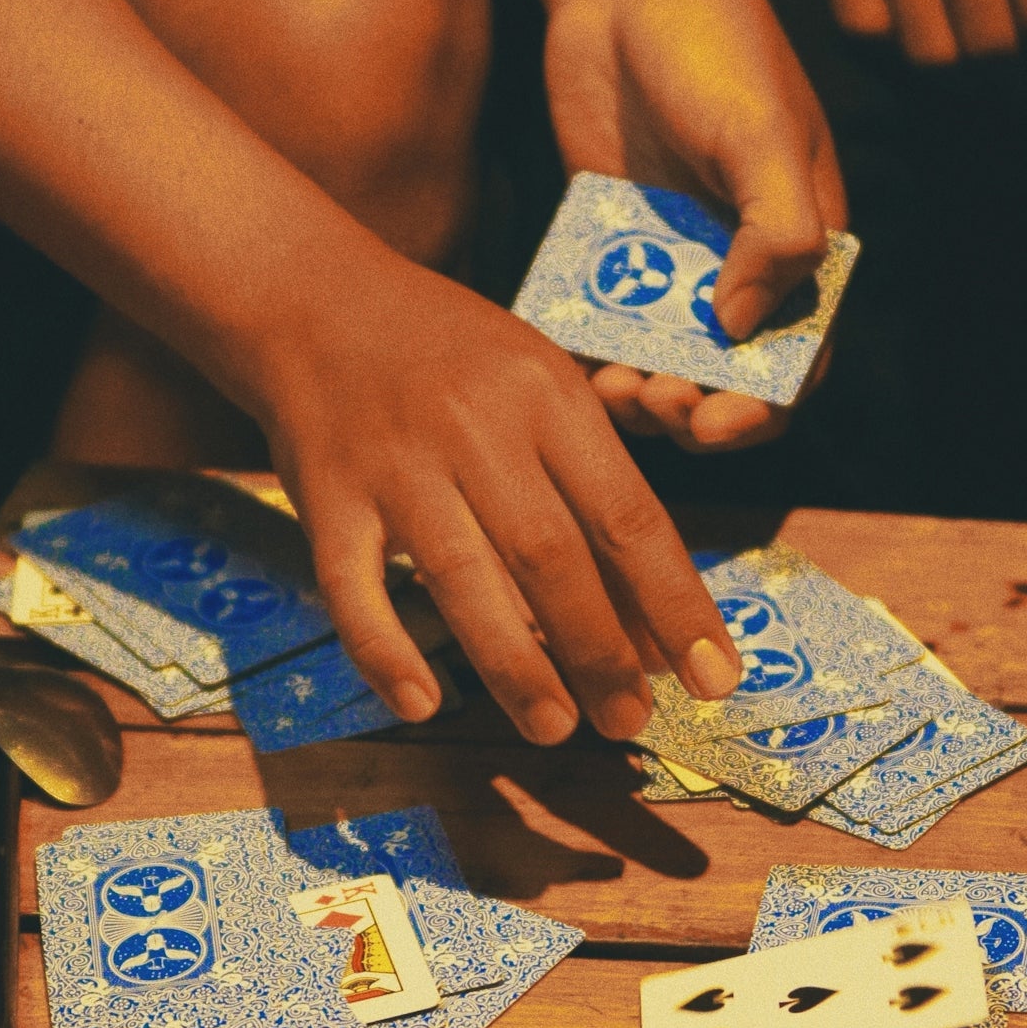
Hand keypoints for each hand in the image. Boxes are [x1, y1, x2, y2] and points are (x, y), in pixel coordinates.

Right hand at [247, 232, 741, 742]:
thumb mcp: (541, 391)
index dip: (675, 604)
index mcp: (546, 395)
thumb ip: (595, 497)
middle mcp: (474, 426)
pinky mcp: (325, 498)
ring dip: (514, 664)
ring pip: (463, 578)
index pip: (626, 515)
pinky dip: (387, 652)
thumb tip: (654, 630)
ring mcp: (394, 464)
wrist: (314, 300)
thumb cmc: (452, 359)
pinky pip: (354, 590)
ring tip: (553, 726)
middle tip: (628, 722)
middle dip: (599, 650)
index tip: (712, 678)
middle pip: (550, 555)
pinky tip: (424, 704)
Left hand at [536, 0, 846, 451]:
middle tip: (650, 400)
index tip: (716, 424)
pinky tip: (566, 356)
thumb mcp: (762, 131)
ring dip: (636, 397)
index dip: (764, 409)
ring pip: (657, 364)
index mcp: (798, 248)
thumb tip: (743, 328)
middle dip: (691, 412)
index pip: (797, 361)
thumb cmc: (713, 41)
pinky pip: (600, 321)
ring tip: (607, 385)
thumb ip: (776, 228)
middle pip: (723, 382)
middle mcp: (738, 267)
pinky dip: (586, 352)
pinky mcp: (608, 247)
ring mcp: (671, 261)